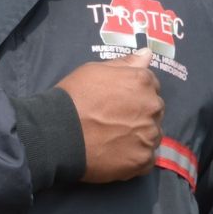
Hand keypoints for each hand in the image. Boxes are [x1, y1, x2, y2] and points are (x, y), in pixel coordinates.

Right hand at [56, 50, 163, 182]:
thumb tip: (148, 54)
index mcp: (143, 81)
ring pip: (153, 135)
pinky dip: (136, 157)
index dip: (135, 94)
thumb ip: (125, 64)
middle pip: (154, 111)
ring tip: (115, 140)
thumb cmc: (74, 98)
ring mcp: (149, 135)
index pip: (152, 86)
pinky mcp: (143, 160)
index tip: (119, 103)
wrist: (58, 134)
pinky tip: (117, 154)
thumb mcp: (95, 70)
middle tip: (115, 122)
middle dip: (140, 114)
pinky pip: (147, 158)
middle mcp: (152, 107)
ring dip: (140, 136)